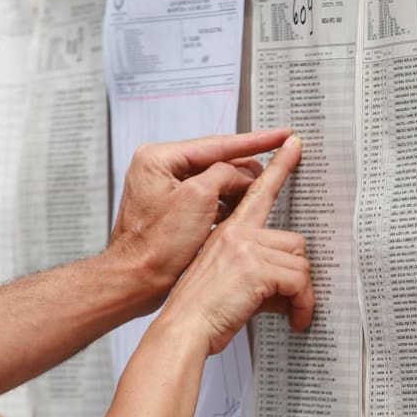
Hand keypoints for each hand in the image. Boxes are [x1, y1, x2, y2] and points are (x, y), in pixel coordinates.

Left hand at [107, 128, 292, 313]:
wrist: (136, 280)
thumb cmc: (154, 246)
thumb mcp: (198, 199)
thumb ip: (225, 175)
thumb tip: (244, 173)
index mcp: (158, 158)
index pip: (217, 143)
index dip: (255, 141)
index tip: (280, 135)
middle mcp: (159, 169)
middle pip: (216, 161)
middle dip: (246, 171)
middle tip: (277, 171)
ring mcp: (165, 190)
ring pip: (214, 182)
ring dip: (237, 191)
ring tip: (260, 197)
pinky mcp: (172, 210)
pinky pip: (207, 199)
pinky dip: (226, 205)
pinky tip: (241, 213)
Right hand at [157, 134, 312, 354]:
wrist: (182, 330)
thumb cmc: (199, 313)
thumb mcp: (229, 284)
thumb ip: (257, 275)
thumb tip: (288, 288)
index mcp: (229, 233)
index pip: (260, 192)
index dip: (280, 167)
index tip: (293, 146)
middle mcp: (237, 233)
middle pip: (294, 242)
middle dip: (299, 276)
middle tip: (294, 302)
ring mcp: (244, 247)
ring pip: (300, 263)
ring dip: (303, 294)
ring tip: (294, 314)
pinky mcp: (254, 266)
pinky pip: (299, 281)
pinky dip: (303, 304)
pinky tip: (295, 319)